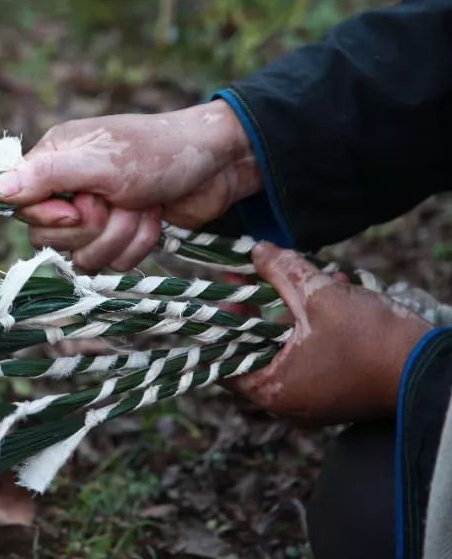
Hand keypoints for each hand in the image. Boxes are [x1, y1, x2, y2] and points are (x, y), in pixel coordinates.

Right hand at [0, 101, 261, 270]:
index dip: (52, 217)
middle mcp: (68, 187)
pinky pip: (111, 262)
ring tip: (143, 208)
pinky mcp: (119, 235)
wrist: (220, 166)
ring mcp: (95, 214)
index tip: (84, 207)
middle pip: (49, 237)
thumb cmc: (160, 152)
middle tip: (121, 202)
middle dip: (94, 228)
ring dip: (121, 236)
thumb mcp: (102, 162)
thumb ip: (48, 176)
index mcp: (55, 159)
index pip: (22, 206)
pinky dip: (137, 245)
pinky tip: (154, 220)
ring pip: (82, 255)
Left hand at [226, 243, 429, 424]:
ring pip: (286, 348)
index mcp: (273, 390)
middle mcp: (288, 403)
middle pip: (254, 349)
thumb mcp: (321, 296)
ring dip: (289, 310)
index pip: (223, 359)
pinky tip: (329, 289)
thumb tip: (257, 249)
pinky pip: (311, 355)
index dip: (221, 322)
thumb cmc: (372, 341)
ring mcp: (313, 400)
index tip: (225, 292)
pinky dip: (313, 325)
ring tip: (296, 275)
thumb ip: (282, 271)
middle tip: (253, 276)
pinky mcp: (336, 391)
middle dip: (258, 308)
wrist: (431, 370)